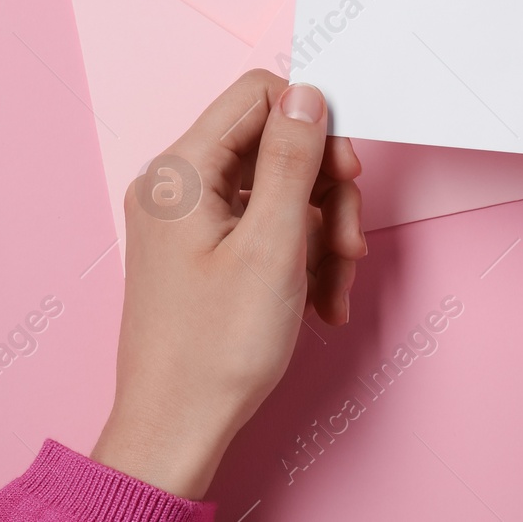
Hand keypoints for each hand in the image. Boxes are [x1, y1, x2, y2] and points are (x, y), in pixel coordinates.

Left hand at [91, 70, 366, 499]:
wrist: (175, 430)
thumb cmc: (215, 351)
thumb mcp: (272, 245)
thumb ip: (291, 160)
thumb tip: (305, 92)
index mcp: (180, 173)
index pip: (257, 97)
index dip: (313, 127)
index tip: (347, 174)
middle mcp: (176, 188)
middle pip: (272, 147)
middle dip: (324, 193)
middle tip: (347, 244)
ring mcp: (187, 222)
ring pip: (276, 192)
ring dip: (319, 233)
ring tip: (335, 285)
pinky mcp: (201, 252)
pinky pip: (262, 228)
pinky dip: (298, 257)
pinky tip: (320, 302)